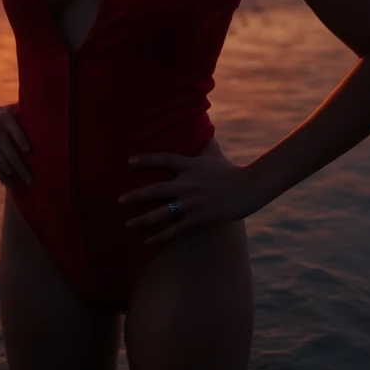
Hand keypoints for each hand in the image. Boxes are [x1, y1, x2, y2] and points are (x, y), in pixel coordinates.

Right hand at [0, 102, 33, 187]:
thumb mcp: (5, 110)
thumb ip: (20, 118)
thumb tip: (46, 127)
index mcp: (6, 118)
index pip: (15, 131)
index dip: (22, 141)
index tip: (29, 151)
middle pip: (10, 152)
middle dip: (22, 167)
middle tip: (32, 180)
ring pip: (3, 162)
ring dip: (15, 176)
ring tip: (26, 185)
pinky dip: (4, 178)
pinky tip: (12, 186)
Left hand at [119, 152, 263, 245]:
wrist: (250, 187)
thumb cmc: (230, 170)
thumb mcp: (213, 154)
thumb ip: (202, 144)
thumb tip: (201, 127)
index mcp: (189, 165)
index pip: (163, 159)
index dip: (146, 160)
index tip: (129, 161)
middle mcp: (187, 183)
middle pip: (155, 189)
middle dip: (135, 196)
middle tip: (119, 200)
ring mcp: (192, 202)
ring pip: (161, 213)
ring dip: (142, 219)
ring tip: (127, 224)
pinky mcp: (198, 217)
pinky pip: (175, 230)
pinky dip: (160, 237)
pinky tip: (147, 241)